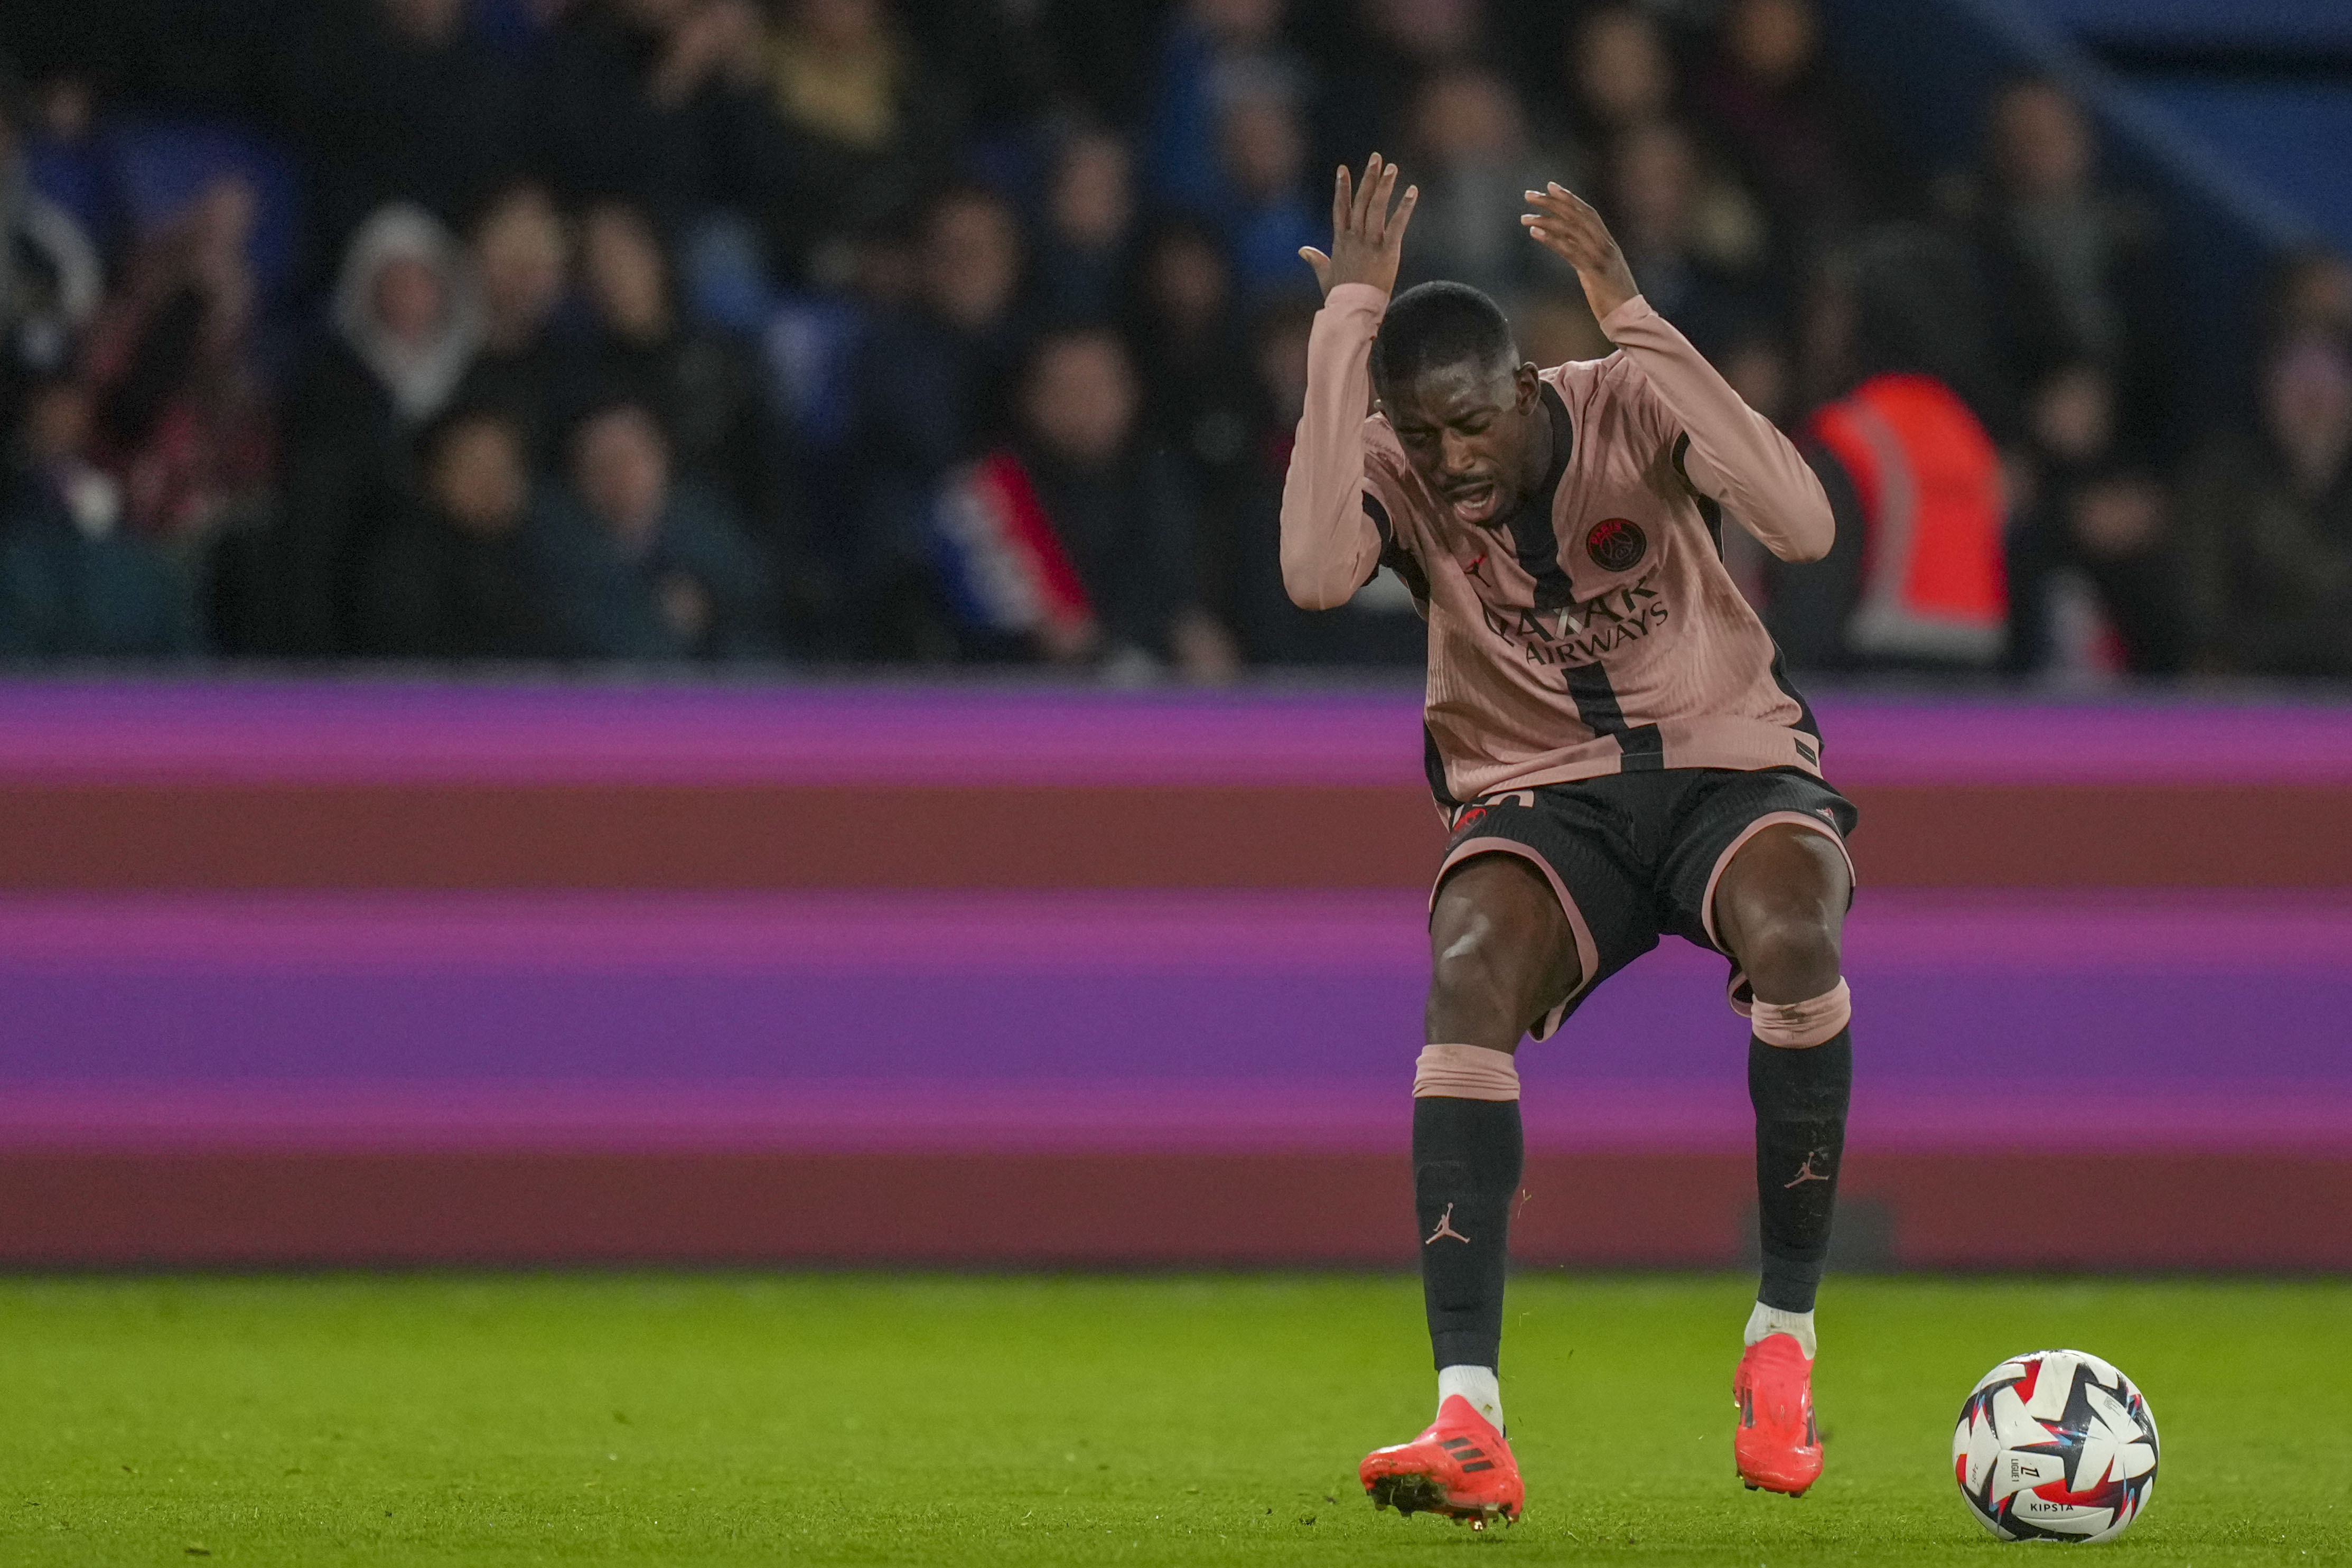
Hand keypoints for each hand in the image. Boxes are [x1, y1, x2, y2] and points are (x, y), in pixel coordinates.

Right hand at [1299, 154, 1418, 299]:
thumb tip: (1303, 250)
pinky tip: (1412, 191)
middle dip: (1368, 178)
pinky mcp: (1387, 250)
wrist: (1352, 310)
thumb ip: (1316, 260)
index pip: (1340, 208)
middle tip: (1376, 158)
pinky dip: (1405, 207)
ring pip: (1377, 207)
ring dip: (1385, 186)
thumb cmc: (1340, 296)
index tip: (1342, 169)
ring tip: (1392, 167)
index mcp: (1341, 241)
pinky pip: (1397, 224)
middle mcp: (1354, 237)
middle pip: (1361, 201)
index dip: (1342, 188)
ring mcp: (1370, 242)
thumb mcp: (1325, 275)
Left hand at [1522, 182, 1639, 322]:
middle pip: (1576, 215)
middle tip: (1529, 195)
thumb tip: (1570, 246)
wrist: (1629, 318)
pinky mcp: (1594, 271)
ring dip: (1545, 220)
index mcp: (1607, 243)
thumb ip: (1588, 256)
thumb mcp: (1600, 271)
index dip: (1569, 198)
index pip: (1587, 213)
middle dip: (1552, 202)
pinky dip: (1551, 239)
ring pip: (1571, 230)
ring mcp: (1601, 257)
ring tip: (1524, 217)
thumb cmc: (1613, 298)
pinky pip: (1570, 250)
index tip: (1550, 187)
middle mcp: (1605, 245)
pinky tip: (1535, 233)